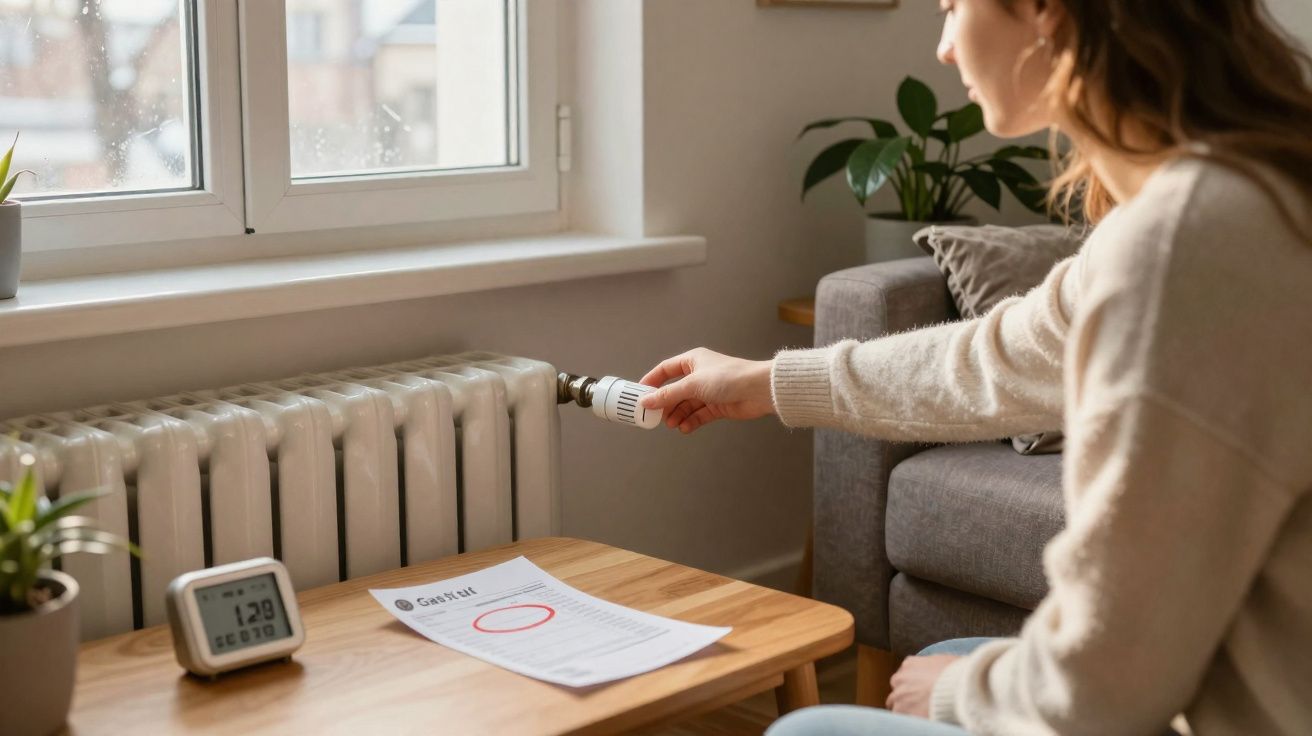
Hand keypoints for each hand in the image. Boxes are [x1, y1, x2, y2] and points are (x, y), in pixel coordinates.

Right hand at [637, 348, 774, 433]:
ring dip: (678, 415)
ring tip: (672, 424)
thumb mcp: (692, 384)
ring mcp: (709, 392)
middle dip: (666, 404)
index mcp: (693, 361)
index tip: (639, 394)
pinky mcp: (718, 406)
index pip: (666, 370)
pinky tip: (684, 428)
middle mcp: (700, 375)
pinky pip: (699, 415)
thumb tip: (646, 401)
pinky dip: (691, 421)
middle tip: (655, 416)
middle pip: (675, 391)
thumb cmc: (729, 378)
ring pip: (687, 405)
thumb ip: (668, 395)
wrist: (759, 390)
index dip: (652, 381)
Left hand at [887, 655, 959, 717]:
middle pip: (898, 689)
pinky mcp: (901, 710)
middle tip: (920, 703)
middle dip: (907, 696)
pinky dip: (909, 719)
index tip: (921, 690)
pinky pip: (900, 717)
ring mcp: (898, 694)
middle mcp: (900, 678)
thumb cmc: (956, 674)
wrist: (957, 689)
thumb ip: (934, 665)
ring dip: (906, 708)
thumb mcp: (944, 662)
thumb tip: (939, 669)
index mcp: (910, 664)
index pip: (905, 675)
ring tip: (921, 712)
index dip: (913, 684)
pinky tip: (921, 718)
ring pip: (896, 704)